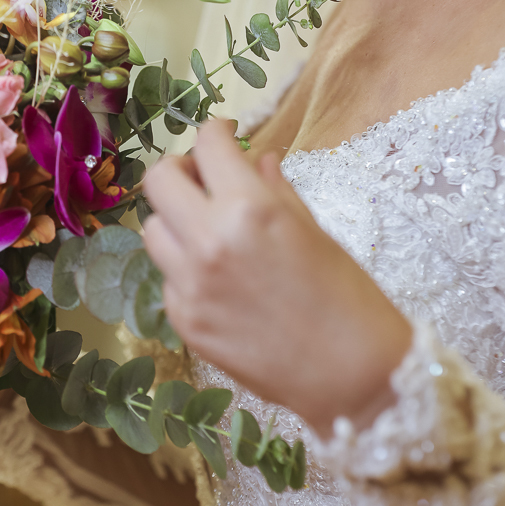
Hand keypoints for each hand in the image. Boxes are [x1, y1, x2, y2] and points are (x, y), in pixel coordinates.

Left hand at [142, 119, 412, 435]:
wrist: (352, 374)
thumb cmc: (348, 296)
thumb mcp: (314, 230)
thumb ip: (276, 190)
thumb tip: (259, 160)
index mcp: (249, 209)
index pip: (208, 145)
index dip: (216, 131)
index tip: (225, 135)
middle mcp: (208, 241)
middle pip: (158, 181)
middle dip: (180, 168)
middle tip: (203, 175)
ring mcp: (190, 285)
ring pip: (152, 230)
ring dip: (175, 218)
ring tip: (207, 227)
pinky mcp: (185, 322)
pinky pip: (168, 278)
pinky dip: (185, 267)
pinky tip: (218, 276)